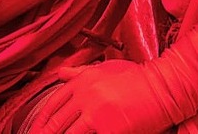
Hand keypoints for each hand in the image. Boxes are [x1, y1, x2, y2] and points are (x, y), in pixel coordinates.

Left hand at [25, 21, 197, 133]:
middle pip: (54, 123)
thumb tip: (59, 73)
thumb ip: (81, 73)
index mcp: (82, 79)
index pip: (52, 105)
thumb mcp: (107, 69)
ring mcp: (95, 111)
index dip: (40, 123)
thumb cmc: (138, 79)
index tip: (33, 133)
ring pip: (66, 133)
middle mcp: (84, 92)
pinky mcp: (108, 128)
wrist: (164, 86)